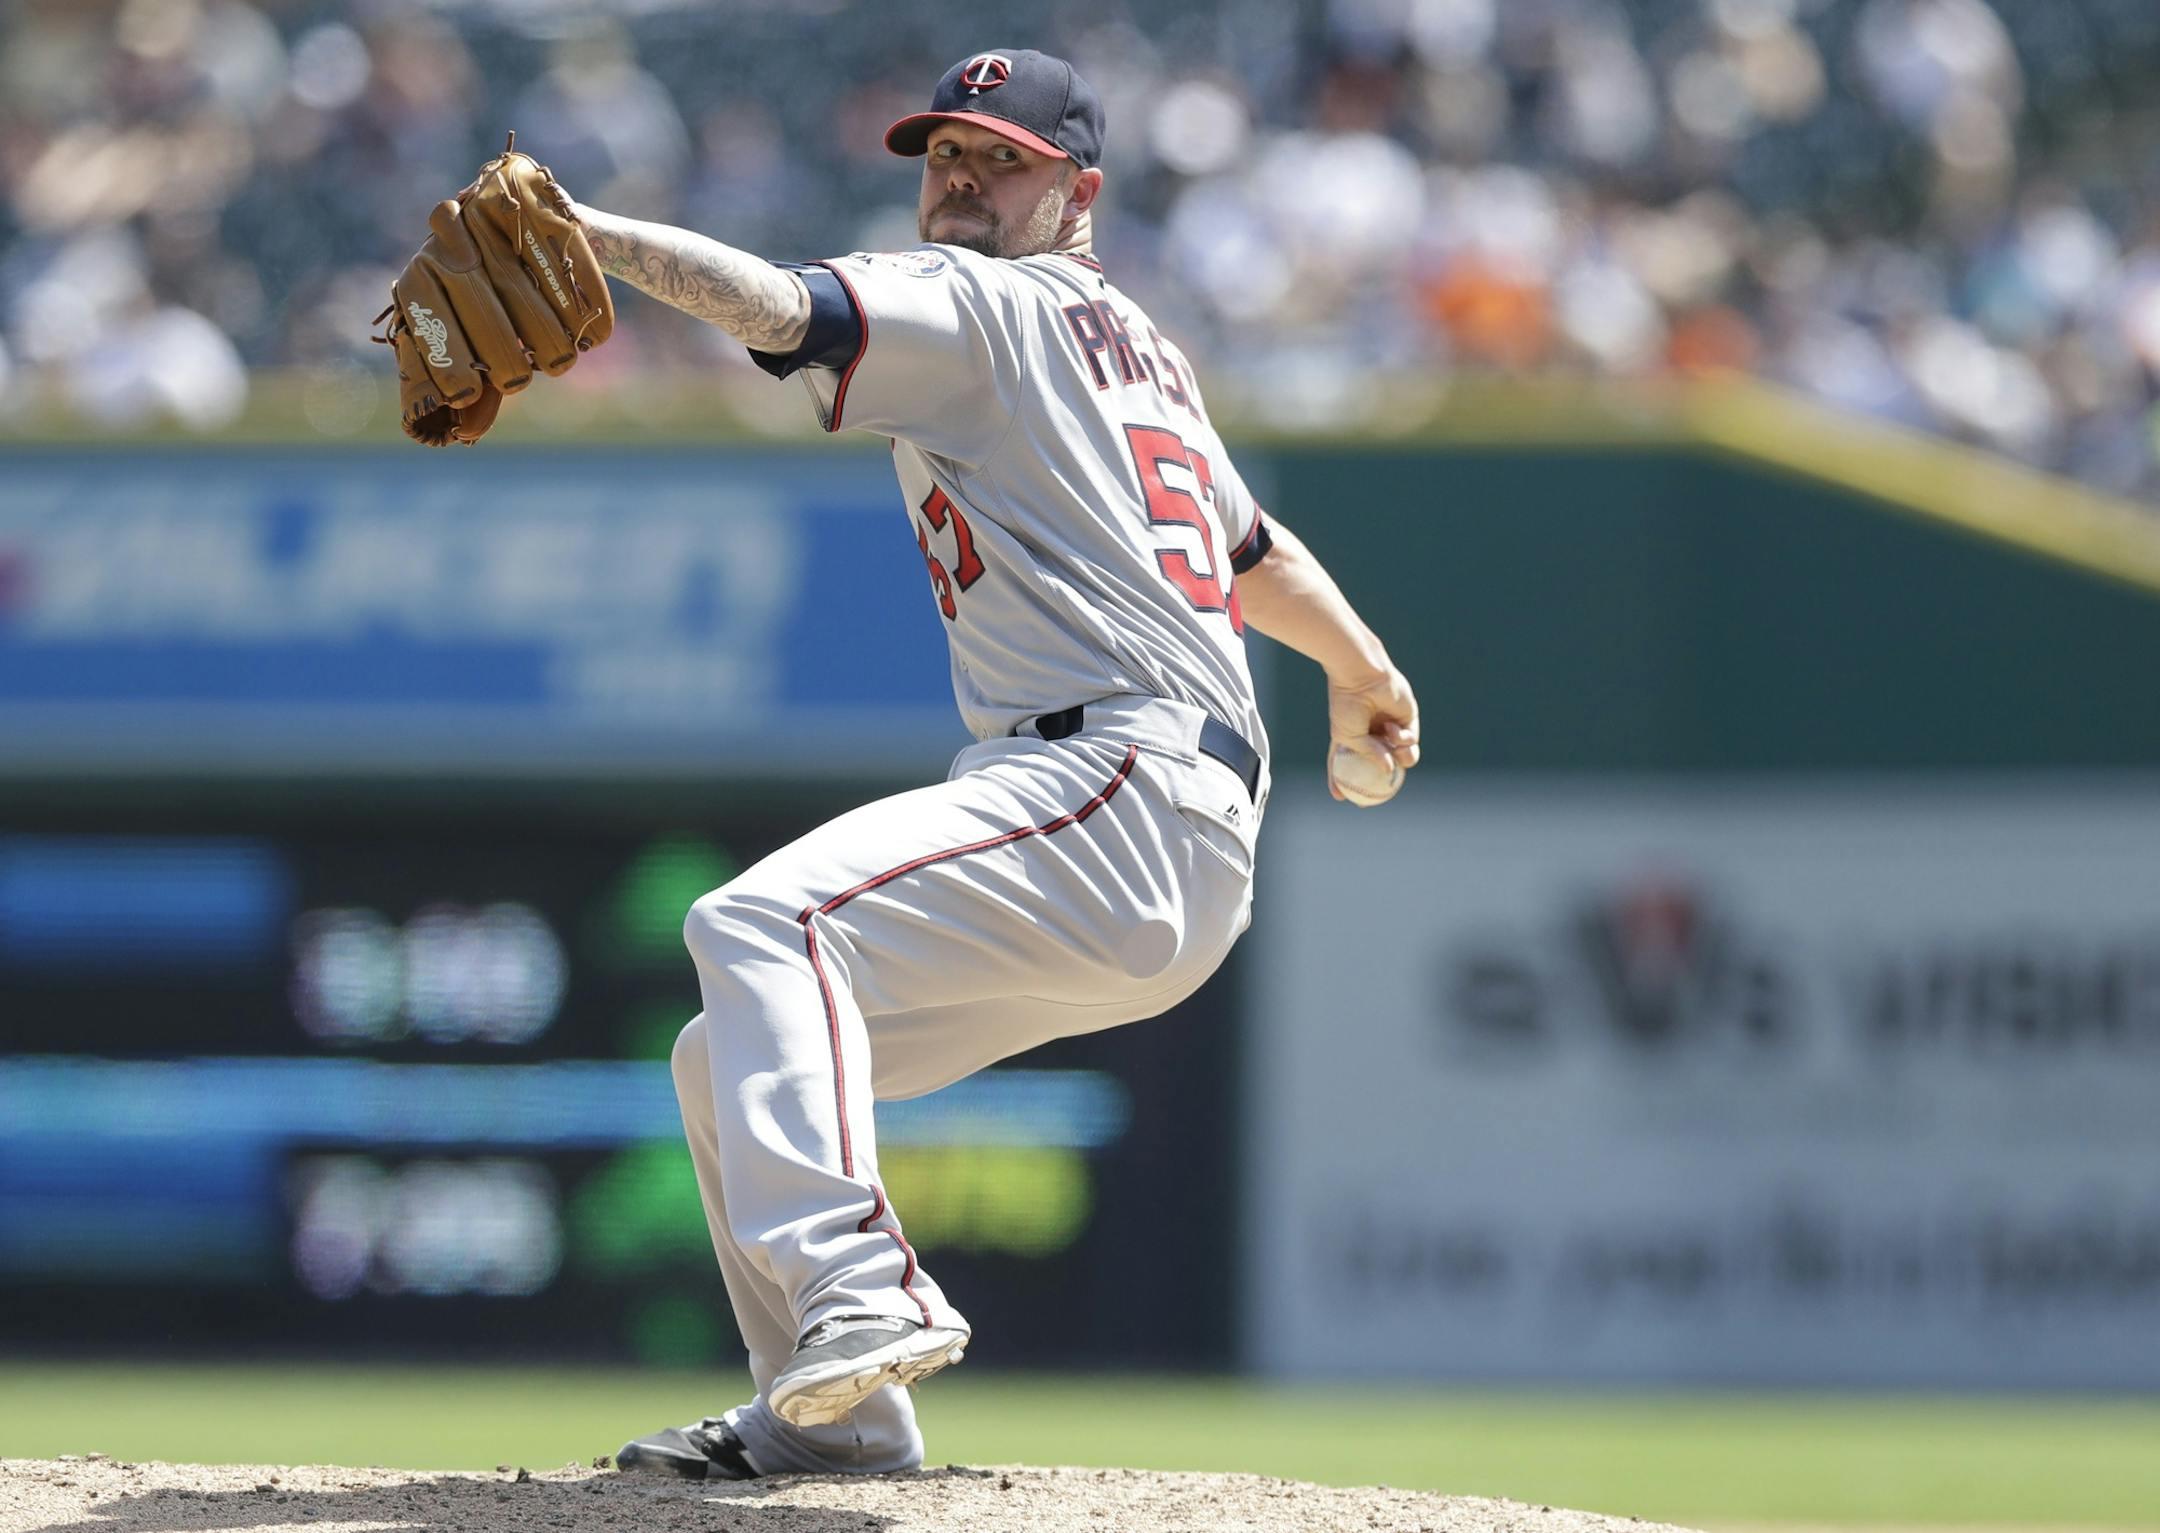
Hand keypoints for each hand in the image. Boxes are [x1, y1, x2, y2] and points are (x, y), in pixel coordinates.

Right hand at [1326, 664, 1419, 800]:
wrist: (1360, 676)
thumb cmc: (1348, 705)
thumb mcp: (1348, 737)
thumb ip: (1368, 755)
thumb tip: (1389, 771)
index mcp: (1353, 736)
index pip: (1347, 763)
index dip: (1342, 780)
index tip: (1339, 796)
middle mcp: (1373, 732)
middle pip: (1382, 763)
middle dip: (1386, 779)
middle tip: (1382, 790)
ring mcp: (1391, 725)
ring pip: (1403, 755)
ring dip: (1401, 759)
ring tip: (1394, 754)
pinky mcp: (1408, 717)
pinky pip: (1410, 739)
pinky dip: (1403, 739)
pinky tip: (1392, 729)